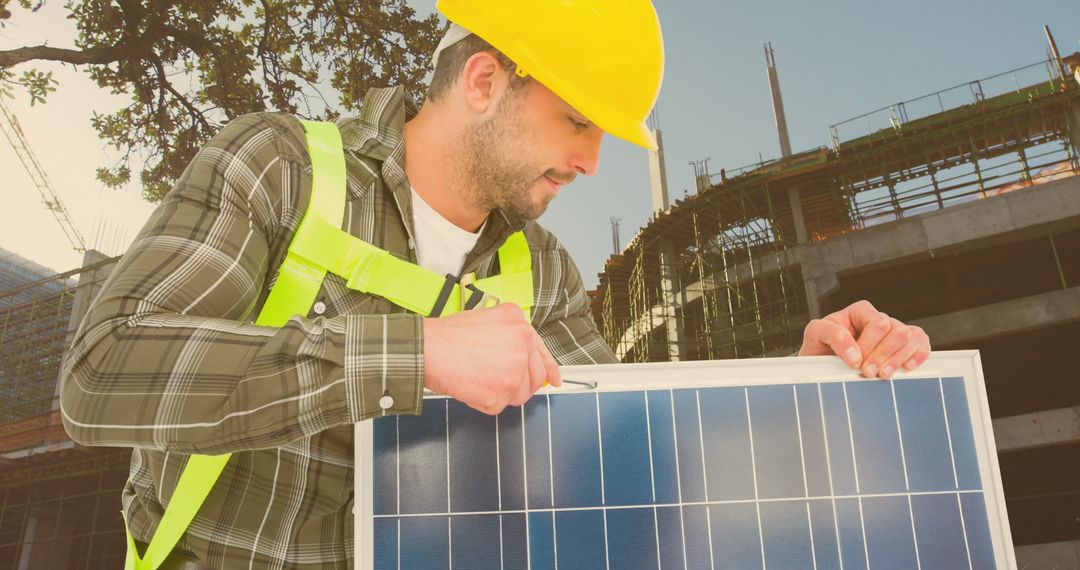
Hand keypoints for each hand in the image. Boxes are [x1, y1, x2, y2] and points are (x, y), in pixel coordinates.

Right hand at [422, 303, 560, 414]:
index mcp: (519, 323)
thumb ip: (509, 338)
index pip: (541, 351)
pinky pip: (498, 406)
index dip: (548, 368)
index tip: (554, 379)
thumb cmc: (448, 336)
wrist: (428, 349)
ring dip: (499, 394)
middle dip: (517, 386)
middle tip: (499, 385)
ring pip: (518, 395)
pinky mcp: (503, 389)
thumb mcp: (486, 320)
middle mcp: (523, 342)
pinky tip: (470, 386)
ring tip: (477, 380)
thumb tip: (522, 360)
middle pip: (533, 378)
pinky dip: (482, 402)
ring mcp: (515, 367)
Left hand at [798, 300, 930, 378]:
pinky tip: (905, 368)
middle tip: (868, 373)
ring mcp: (893, 331)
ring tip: (882, 375)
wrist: (822, 364)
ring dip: (898, 359)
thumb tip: (855, 354)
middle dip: (883, 355)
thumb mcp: (815, 335)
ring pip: (912, 337)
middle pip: (897, 331)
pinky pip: (922, 343)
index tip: (856, 362)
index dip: (869, 345)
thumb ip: (832, 335)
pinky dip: (918, 356)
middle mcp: (879, 319)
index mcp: (860, 311)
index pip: (877, 323)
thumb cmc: (820, 347)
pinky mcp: (904, 345)